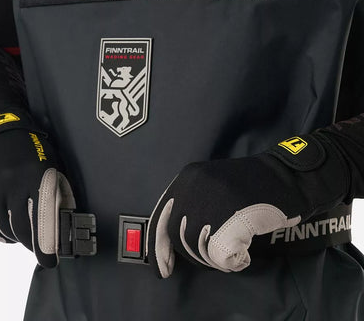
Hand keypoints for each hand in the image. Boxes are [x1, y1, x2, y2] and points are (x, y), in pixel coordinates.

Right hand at [0, 128, 74, 267]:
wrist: (1, 135)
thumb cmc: (34, 152)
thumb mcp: (54, 167)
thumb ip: (59, 193)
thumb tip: (64, 222)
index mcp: (35, 177)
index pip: (42, 218)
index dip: (46, 244)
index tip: (50, 261)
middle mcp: (10, 185)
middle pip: (21, 228)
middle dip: (33, 244)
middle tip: (40, 249)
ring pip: (5, 229)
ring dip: (18, 237)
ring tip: (26, 235)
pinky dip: (1, 232)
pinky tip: (10, 229)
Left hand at [147, 133, 348, 277]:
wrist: (287, 176)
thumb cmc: (250, 186)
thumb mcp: (211, 185)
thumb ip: (191, 206)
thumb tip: (173, 242)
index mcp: (187, 178)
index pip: (161, 217)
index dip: (158, 247)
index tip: (163, 269)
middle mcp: (194, 185)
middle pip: (179, 236)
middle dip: (195, 254)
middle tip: (216, 256)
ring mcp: (213, 199)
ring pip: (198, 246)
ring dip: (216, 259)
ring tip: (234, 252)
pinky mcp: (234, 215)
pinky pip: (221, 253)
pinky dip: (233, 261)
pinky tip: (244, 255)